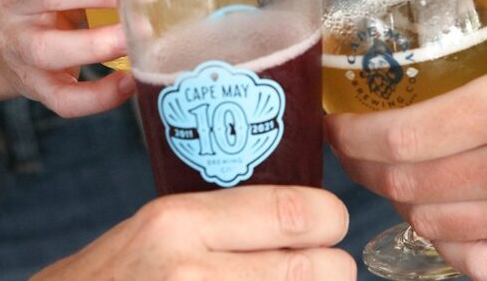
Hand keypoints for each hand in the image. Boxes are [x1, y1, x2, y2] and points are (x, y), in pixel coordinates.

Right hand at [33, 185, 354, 279]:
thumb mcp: (156, 229)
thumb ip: (224, 220)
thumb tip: (305, 214)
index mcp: (179, 223)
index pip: (292, 211)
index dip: (329, 217)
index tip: (331, 222)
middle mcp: (191, 274)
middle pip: (317, 269)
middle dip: (330, 268)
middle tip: (316, 267)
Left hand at [326, 0, 486, 279]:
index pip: (401, 135)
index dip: (351, 133)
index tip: (336, 117)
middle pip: (404, 185)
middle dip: (365, 166)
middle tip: (356, 141)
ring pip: (433, 226)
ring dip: (401, 201)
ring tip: (396, 172)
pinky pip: (480, 263)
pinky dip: (448, 244)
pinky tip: (445, 215)